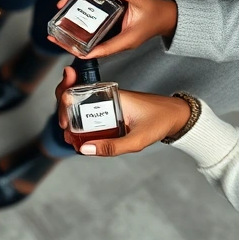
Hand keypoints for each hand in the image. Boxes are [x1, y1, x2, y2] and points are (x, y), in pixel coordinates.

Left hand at [48, 0, 177, 58]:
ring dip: (73, 40)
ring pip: (90, 44)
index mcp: (125, 40)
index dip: (85, 51)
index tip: (69, 47)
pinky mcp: (113, 34)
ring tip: (56, 34)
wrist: (166, 17)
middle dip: (71, 45)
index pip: (102, 50)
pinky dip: (82, 33)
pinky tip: (70, 27)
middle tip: (54, 37)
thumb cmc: (157, 12)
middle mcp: (118, 42)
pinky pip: (95, 37)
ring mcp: (114, 39)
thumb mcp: (142, 0)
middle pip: (90, 49)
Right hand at [54, 67, 190, 155]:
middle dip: (61, 111)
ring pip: (77, 104)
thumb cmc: (160, 121)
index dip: (63, 101)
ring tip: (70, 136)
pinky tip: (78, 135)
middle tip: (65, 130)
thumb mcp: (138, 139)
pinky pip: (87, 111)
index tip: (64, 121)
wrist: (177, 116)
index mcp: (110, 94)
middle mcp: (104, 95)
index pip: (77, 90)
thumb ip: (112, 146)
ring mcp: (106, 101)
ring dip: (68, 118)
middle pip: (71, 95)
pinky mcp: (109, 109)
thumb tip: (84, 149)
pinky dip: (79, 121)